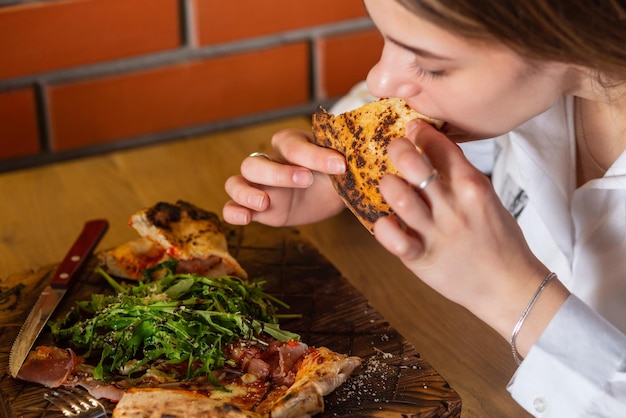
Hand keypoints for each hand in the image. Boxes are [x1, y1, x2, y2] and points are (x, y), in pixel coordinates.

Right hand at [223, 128, 346, 226]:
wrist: (335, 192)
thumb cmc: (335, 171)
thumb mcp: (339, 163)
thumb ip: (338, 159)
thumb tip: (343, 162)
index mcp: (289, 142)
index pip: (292, 145)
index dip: (314, 155)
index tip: (340, 165)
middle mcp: (268, 161)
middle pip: (255, 163)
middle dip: (278, 173)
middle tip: (306, 181)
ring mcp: (259, 186)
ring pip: (235, 183)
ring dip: (246, 192)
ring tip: (264, 202)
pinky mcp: (258, 209)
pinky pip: (233, 207)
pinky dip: (233, 212)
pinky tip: (245, 219)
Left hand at [373, 120, 568, 347]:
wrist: (511, 287)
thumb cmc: (498, 240)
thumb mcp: (487, 199)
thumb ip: (460, 176)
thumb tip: (432, 150)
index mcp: (472, 186)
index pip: (439, 145)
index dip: (419, 132)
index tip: (411, 130)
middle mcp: (453, 206)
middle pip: (413, 164)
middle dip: (396, 150)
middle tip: (392, 152)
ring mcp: (437, 233)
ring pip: (398, 196)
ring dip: (387, 186)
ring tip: (388, 187)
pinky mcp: (423, 259)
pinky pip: (392, 238)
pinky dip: (383, 228)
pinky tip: (385, 223)